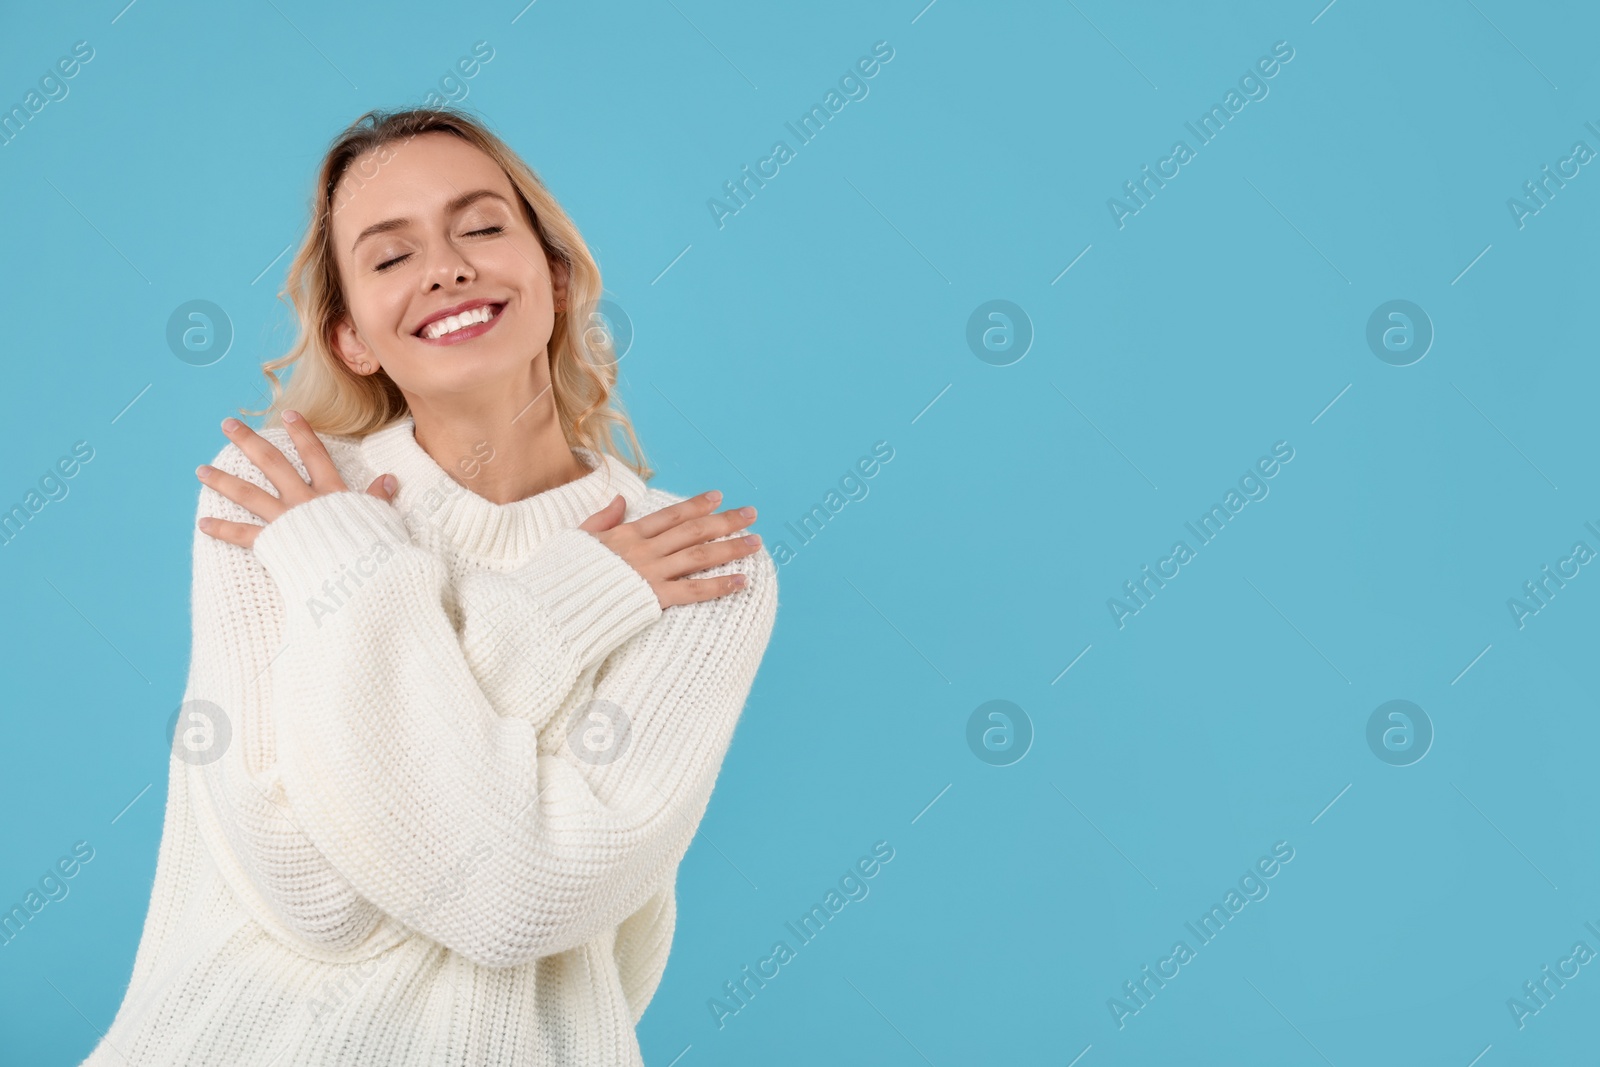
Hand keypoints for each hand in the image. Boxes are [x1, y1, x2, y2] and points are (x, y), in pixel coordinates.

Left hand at [195, 411, 396, 549]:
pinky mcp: (273, 543)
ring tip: (200, 470)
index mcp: (331, 492)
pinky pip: (243, 535)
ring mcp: (285, 520)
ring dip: (222, 480)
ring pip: (248, 494)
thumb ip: (380, 497)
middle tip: (226, 424)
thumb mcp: (381, 518)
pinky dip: (223, 529)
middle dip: (247, 441)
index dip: (302, 433)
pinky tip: (203, 522)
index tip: (288, 414)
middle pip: (272, 463)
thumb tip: (390, 478)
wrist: (357, 577)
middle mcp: (303, 500)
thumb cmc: (373, 549)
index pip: (314, 454)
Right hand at [579, 490, 760, 609]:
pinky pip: (695, 591)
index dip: (696, 504)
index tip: (718, 496)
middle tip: (752, 514)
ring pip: (700, 556)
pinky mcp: (654, 599)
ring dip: (731, 548)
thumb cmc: (562, 573)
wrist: (554, 604)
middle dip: (725, 521)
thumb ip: (603, 519)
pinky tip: (743, 581)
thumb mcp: (578, 538)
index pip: (670, 515)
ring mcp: (650, 574)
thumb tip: (620, 501)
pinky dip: (721, 585)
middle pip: (693, 531)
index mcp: (626, 535)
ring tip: (757, 542)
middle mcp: (643, 550)